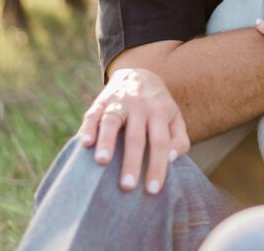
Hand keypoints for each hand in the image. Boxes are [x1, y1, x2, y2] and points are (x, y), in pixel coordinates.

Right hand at [77, 68, 190, 193]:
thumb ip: (179, 140)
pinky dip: (88, 128)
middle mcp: (140, 106)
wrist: (139, 72)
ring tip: (103, 162)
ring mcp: (119, 102)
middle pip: (136, 136)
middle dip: (131, 162)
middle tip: (127, 187)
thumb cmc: (159, 106)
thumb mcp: (175, 118)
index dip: (157, 166)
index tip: (153, 190)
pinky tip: (85, 143)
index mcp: (160, 112)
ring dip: (107, 142)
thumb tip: (171, 159)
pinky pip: (93, 113)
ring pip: (112, 121)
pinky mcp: (101, 101)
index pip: (160, 142)